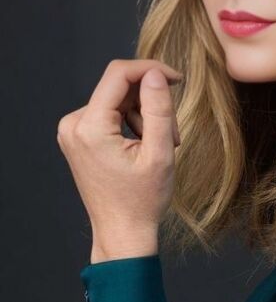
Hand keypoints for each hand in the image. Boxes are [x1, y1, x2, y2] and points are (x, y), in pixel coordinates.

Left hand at [57, 59, 183, 261]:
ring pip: (117, 99)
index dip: (151, 69)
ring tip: (161, 144)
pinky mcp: (79, 136)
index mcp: (89, 127)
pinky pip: (110, 112)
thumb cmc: (142, 200)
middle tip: (172, 132)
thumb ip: (159, 109)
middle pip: (119, 87)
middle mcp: (73, 124)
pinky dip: (132, 122)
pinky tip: (144, 146)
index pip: (119, 74)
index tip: (177, 80)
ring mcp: (73, 130)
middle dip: (151, 101)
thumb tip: (156, 75)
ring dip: (144, 114)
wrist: (123, 231)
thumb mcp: (161, 152)